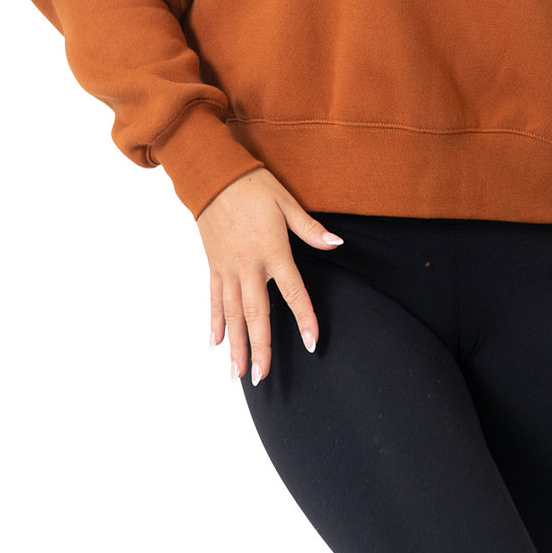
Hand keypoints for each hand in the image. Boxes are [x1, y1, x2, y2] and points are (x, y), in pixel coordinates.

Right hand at [195, 168, 344, 385]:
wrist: (214, 175)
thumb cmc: (254, 186)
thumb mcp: (287, 202)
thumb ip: (310, 229)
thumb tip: (337, 243)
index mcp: (272, 251)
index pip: (292, 292)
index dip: (304, 318)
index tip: (311, 343)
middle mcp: (248, 265)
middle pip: (256, 313)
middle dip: (260, 347)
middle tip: (262, 377)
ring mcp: (228, 267)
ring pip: (231, 313)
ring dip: (236, 344)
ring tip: (238, 373)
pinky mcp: (214, 265)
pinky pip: (214, 298)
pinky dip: (214, 322)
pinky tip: (215, 343)